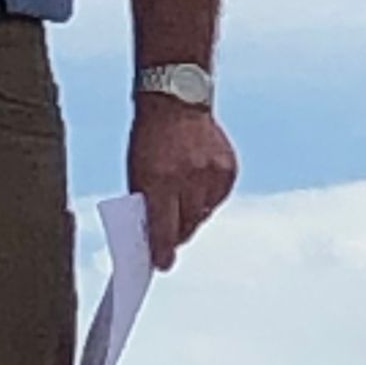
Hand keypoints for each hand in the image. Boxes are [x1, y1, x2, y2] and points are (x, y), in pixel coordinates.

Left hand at [128, 97, 237, 270]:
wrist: (176, 100)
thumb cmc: (148, 138)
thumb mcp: (137, 170)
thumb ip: (147, 202)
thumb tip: (156, 236)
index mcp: (159, 179)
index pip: (163, 229)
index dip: (162, 251)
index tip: (162, 264)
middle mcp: (188, 177)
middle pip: (187, 225)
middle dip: (177, 232)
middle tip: (170, 236)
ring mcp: (212, 172)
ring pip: (203, 213)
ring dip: (192, 213)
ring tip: (182, 198)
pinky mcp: (228, 168)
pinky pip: (217, 198)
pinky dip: (206, 197)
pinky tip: (196, 184)